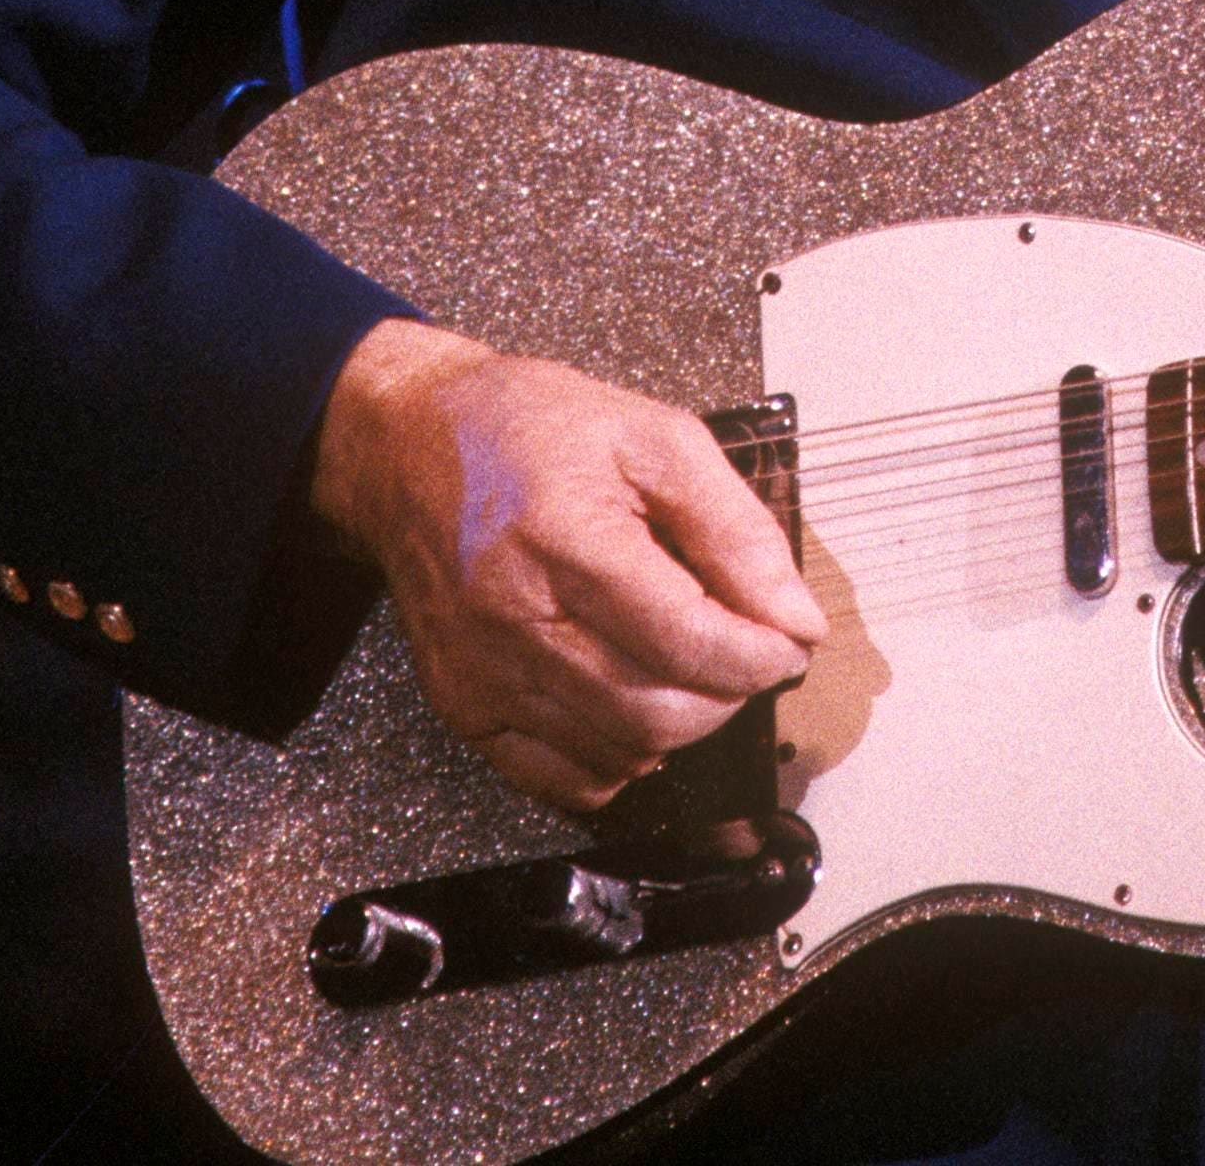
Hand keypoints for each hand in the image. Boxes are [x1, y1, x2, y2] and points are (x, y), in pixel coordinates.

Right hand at [307, 319, 826, 812]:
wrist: (411, 444)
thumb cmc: (530, 428)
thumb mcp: (655, 436)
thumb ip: (734, 526)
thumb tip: (793, 612)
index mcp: (566, 537)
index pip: (687, 638)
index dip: (758, 652)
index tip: (789, 638)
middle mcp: (514, 617)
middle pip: (656, 709)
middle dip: (729, 693)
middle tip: (749, 651)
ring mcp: (482, 673)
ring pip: (617, 751)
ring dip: (684, 725)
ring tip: (697, 668)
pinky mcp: (463, 705)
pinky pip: (559, 777)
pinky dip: (619, 759)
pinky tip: (637, 707)